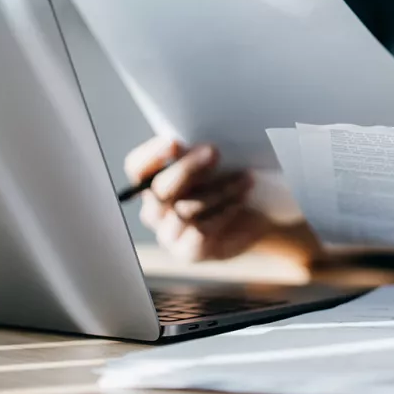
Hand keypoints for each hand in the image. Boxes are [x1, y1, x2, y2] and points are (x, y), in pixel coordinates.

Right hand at [124, 137, 270, 261]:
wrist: (255, 218)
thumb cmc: (230, 182)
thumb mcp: (215, 163)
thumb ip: (199, 152)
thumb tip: (198, 142)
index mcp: (153, 182)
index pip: (138, 168)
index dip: (152, 154)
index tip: (175, 142)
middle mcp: (154, 210)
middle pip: (160, 188)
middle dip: (187, 168)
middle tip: (214, 151)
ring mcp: (168, 233)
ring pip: (184, 210)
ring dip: (218, 190)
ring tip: (244, 177)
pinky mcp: (188, 251)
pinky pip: (200, 231)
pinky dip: (223, 212)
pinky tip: (240, 199)